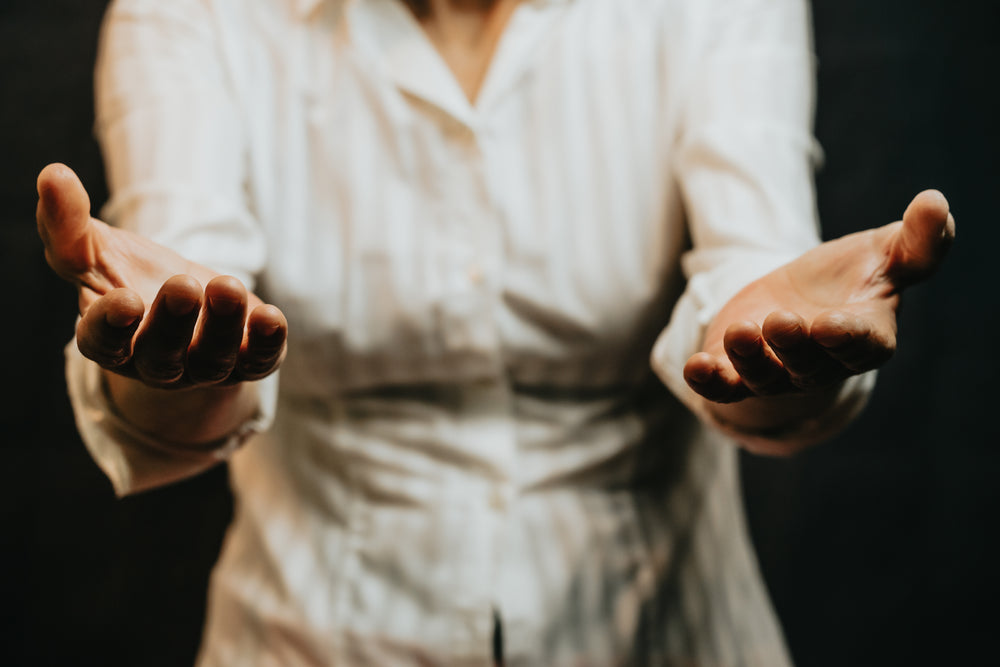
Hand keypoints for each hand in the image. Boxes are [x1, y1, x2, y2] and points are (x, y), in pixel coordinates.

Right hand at [37, 163, 286, 388]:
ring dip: (222, 326)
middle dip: (173, 323)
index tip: (125, 300)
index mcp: (110, 340)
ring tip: (227, 286)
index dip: (111, 326)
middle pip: (161, 355)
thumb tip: (54, 173)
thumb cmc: (132, 277)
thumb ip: (67, 223)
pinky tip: (271, 315)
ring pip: (211, 360)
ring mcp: (202, 368)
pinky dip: (267, 342)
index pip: (102, 342)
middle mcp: (155, 363)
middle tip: (184, 285)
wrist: (190, 306)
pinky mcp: (246, 362)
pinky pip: (258, 361)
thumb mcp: (96, 250)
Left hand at [684, 190, 954, 404]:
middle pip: (808, 363)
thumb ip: (916, 240)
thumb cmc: (850, 277)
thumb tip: (936, 202)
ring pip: (765, 377)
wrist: (798, 298)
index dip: (847, 338)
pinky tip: (695, 367)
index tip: (829, 324)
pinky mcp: (738, 371)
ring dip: (751, 359)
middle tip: (781, 321)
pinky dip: (709, 382)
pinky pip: (724, 387)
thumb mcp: (884, 252)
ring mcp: (779, 372)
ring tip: (740, 331)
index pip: (862, 344)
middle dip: (793, 345)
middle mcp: (821, 363)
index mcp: (865, 337)